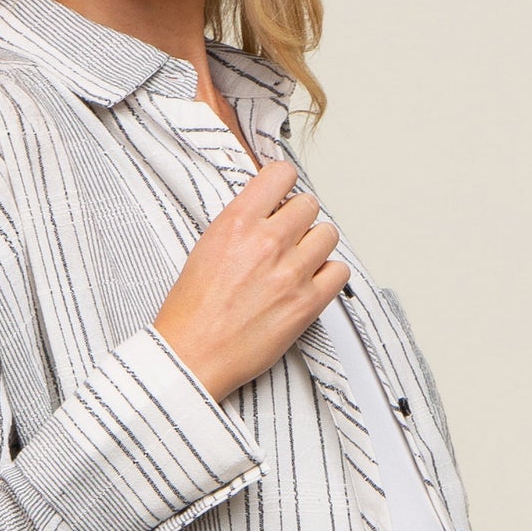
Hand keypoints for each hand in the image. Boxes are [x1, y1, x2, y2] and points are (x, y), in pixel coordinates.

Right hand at [151, 157, 350, 402]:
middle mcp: (267, 242)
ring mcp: (291, 272)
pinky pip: (339, 271)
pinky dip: (328, 275)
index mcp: (237, 223)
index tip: (281, 196)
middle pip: (308, 204)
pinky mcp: (308, 303)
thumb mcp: (205, 248)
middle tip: (286, 237)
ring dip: (315, 245)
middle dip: (298, 218)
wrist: (193, 355)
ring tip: (298, 261)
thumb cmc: (192, 312)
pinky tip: (310, 282)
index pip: (280, 175)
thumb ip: (241, 224)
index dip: (283, 185)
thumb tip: (267, 211)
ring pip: (328, 234)